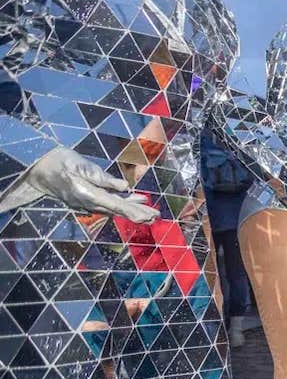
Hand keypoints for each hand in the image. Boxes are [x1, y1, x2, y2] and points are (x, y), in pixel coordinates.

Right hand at [0, 147, 159, 222]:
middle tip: (156, 216)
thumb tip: (125, 187)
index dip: (134, 211)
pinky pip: (108, 203)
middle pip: (118, 210)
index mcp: (88, 194)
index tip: (148, 216)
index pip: (117, 205)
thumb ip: (103, 178)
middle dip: (138, 213)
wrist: (38, 168)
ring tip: (150, 212)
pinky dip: (123, 203)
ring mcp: (87, 202)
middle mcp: (89, 202)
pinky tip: (134, 200)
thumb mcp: (81, 165)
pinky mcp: (86, 198)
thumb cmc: (60, 162)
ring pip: (115, 208)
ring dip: (132, 209)